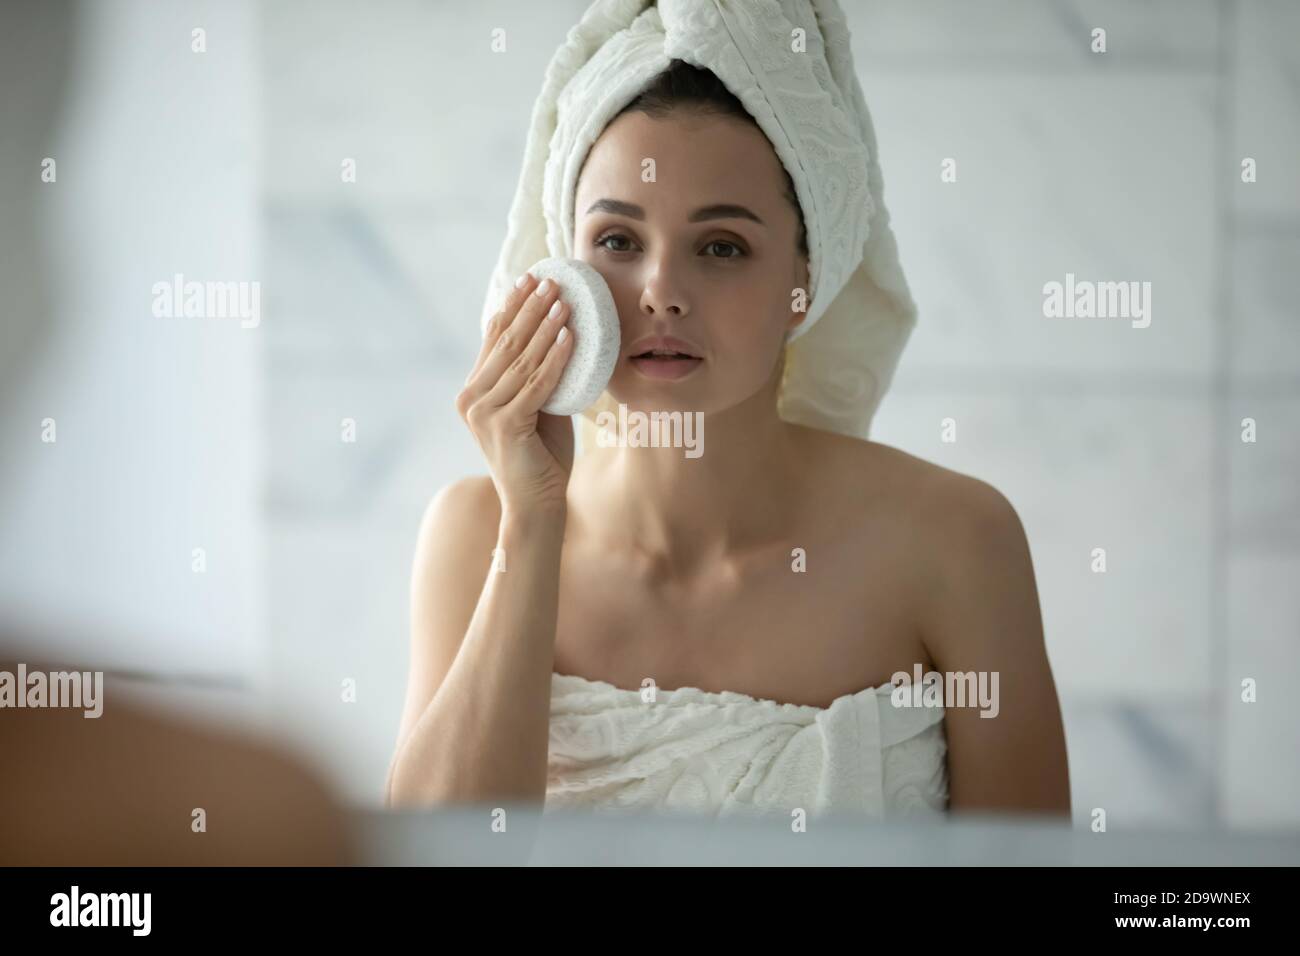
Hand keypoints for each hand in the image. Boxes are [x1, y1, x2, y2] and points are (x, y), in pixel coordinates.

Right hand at [456, 273, 575, 514]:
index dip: (513, 305)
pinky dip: (555, 358)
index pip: (493, 338)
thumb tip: (557, 332)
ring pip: (521, 359)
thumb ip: (536, 376)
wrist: (537, 504)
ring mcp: (484, 413)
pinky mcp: (505, 426)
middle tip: (552, 280)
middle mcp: (471, 399)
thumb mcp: (537, 406)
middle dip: (530, 307)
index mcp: (474, 391)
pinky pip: (536, 384)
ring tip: (565, 301)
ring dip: (545, 326)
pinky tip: (569, 337)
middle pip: (505, 342)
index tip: (532, 278)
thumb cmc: (542, 457)